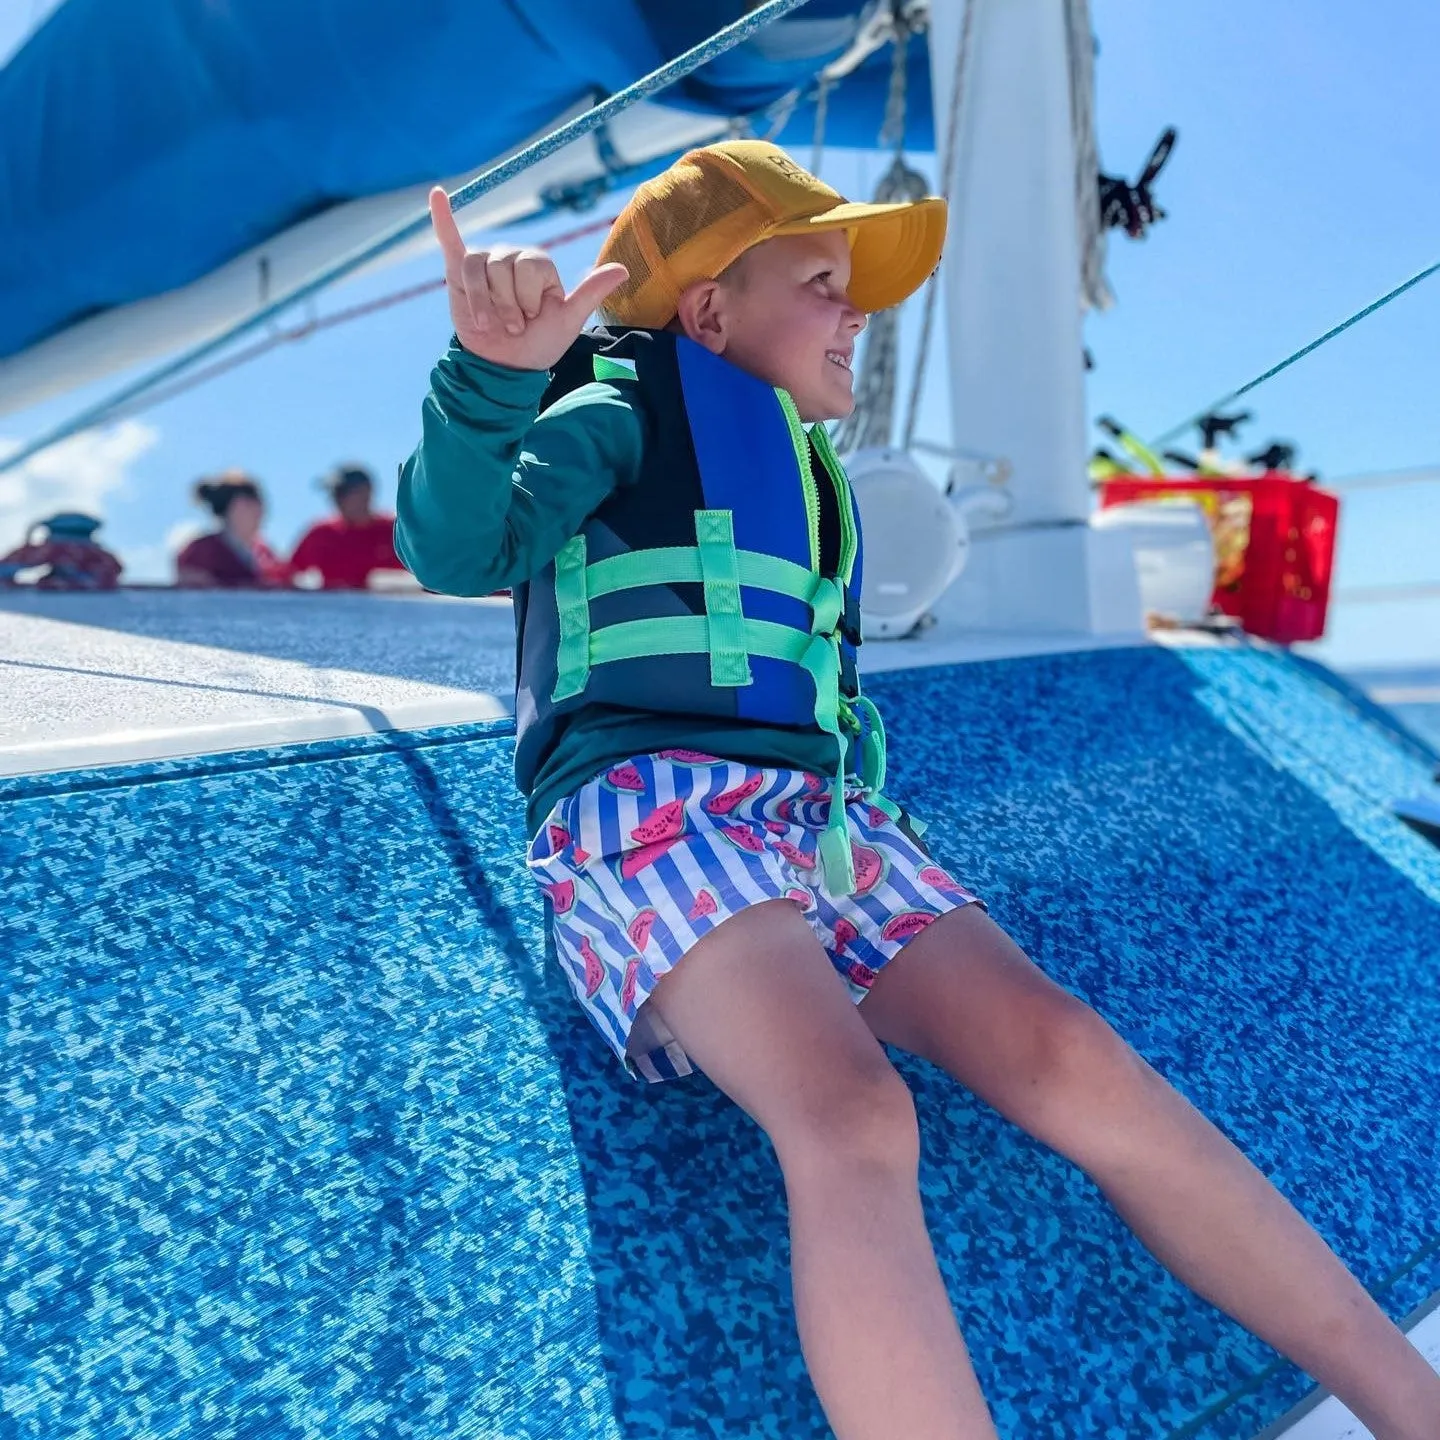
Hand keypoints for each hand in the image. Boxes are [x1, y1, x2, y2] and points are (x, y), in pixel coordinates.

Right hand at [429, 187, 628, 370]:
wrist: (505, 366)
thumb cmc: (539, 344)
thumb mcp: (568, 320)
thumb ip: (590, 292)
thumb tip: (623, 269)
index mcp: (538, 264)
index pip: (530, 266)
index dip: (528, 298)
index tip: (532, 318)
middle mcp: (511, 257)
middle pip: (502, 268)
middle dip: (506, 305)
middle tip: (511, 326)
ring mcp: (484, 263)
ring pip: (477, 269)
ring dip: (483, 304)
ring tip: (491, 324)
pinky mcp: (459, 272)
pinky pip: (450, 240)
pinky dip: (442, 218)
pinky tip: (436, 194)